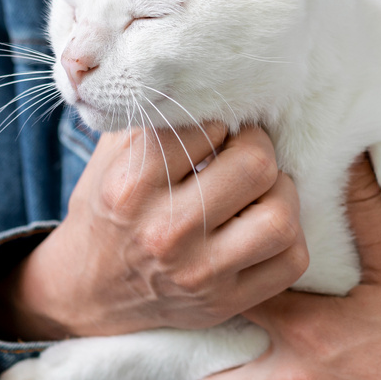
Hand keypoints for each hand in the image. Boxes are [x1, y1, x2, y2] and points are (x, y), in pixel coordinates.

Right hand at [0, 124, 309, 338]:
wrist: (87, 292)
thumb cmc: (109, 210)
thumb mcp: (111, 157)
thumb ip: (153, 118)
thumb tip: (204, 77)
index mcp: (131, 186)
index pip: (208, 125)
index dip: (221, 119)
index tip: (217, 129)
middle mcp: (165, 231)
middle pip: (256, 165)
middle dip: (259, 149)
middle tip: (247, 152)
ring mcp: (199, 273)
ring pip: (282, 217)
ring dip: (282, 194)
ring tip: (262, 191)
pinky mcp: (226, 302)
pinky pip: (293, 261)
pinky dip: (290, 238)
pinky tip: (263, 227)